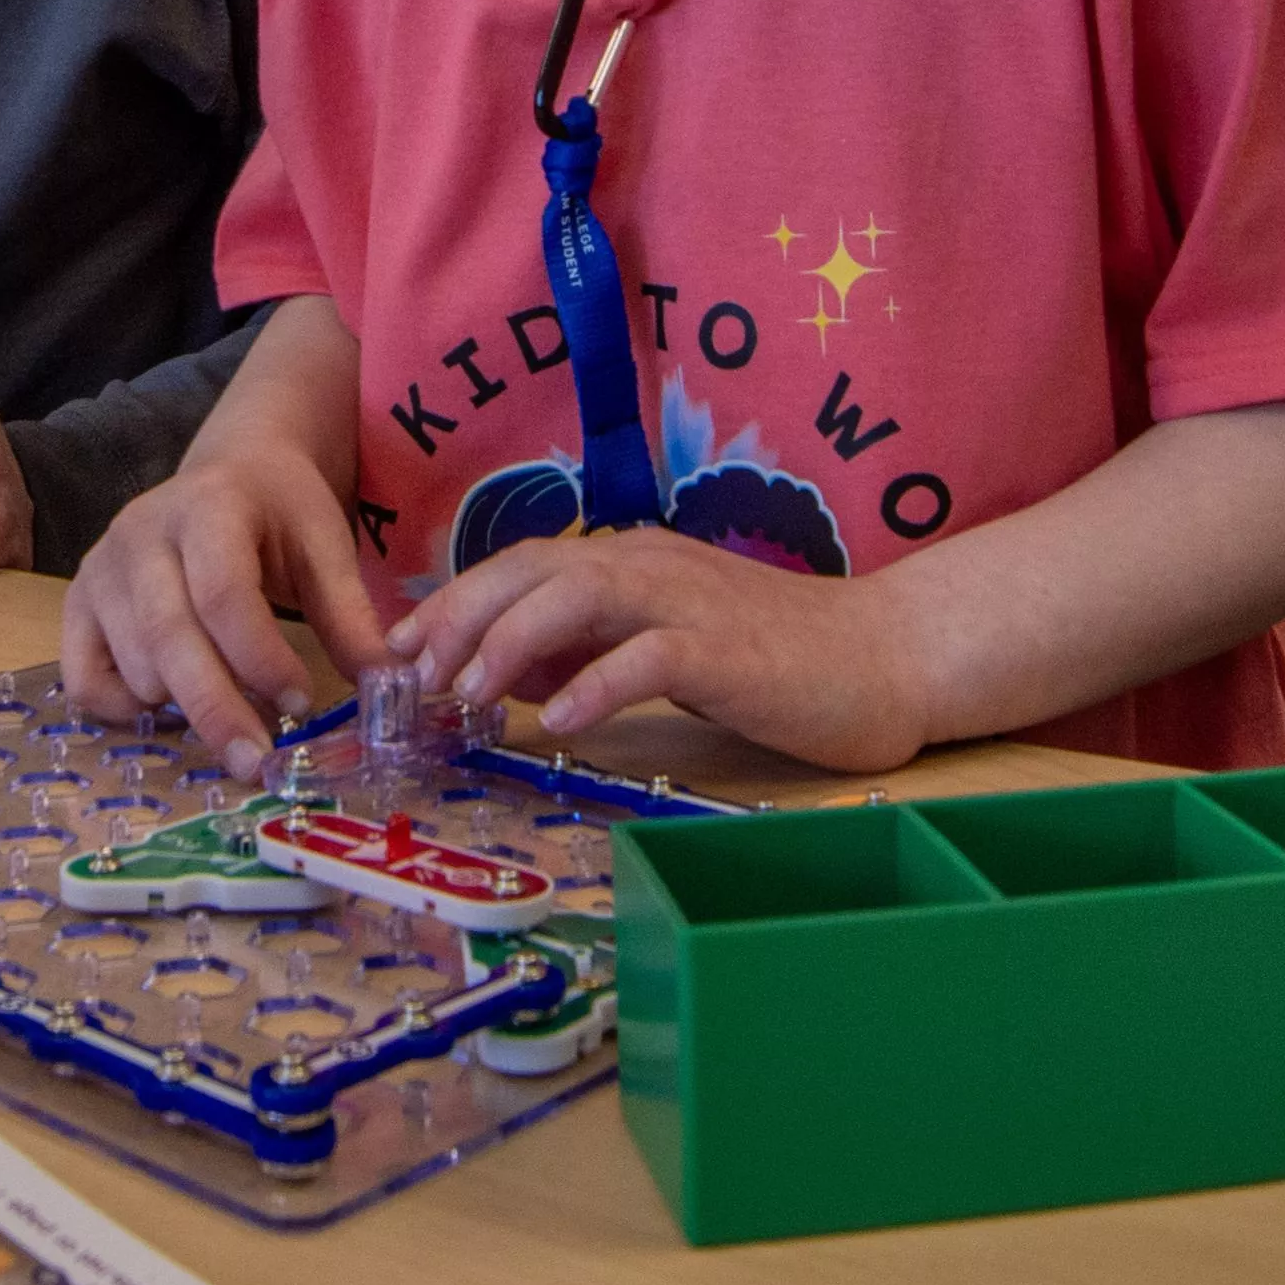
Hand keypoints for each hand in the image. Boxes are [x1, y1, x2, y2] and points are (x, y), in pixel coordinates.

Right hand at [62, 438, 391, 778]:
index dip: (260, 658)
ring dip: (182, 705)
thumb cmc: (281, 510)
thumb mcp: (324, 545)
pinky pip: (83, 678)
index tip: (300, 705)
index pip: (223, 593)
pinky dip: (121, 708)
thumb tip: (386, 690)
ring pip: (133, 663)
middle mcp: (140, 532)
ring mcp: (101, 568)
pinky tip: (167, 707)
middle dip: (218, 710)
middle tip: (260, 763)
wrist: (232, 468)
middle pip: (169, 637)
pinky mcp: (78, 601)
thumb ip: (349, 616)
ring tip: (230, 709)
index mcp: (208, 505)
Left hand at [392, 528, 926, 772]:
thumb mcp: (659, 647)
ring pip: (580, 597)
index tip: (397, 648)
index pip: (520, 566)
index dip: (453, 601)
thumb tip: (501, 668)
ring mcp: (690, 603)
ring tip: (467, 690)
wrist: (887, 657)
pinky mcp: (729, 650)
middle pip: (533, 570)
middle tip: (413, 672)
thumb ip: (585, 649)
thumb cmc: (772, 658)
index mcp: (630, 563)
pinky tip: (559, 721)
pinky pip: (650, 657)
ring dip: (512, 640)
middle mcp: (650, 566)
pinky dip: (598, 683)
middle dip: (462, 615)